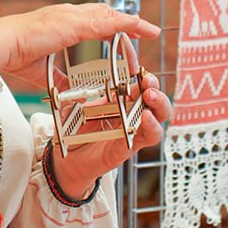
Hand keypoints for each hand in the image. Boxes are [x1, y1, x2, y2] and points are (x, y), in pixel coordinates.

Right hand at [0, 3, 159, 91]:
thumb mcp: (44, 71)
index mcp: (60, 21)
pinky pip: (107, 22)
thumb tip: (71, 94)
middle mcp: (68, 13)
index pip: (91, 19)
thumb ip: (61, 80)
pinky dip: (126, 24)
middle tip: (142, 32)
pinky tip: (140, 27)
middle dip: (124, 22)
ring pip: (109, 15)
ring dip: (131, 23)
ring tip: (149, 30)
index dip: (109, 23)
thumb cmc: (14, 54)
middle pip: (104, 13)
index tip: (123, 31)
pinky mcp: (74, 24)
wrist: (1, 43)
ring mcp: (72, 16)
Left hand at [48, 69, 172, 200]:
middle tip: (147, 81)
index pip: (139, 84)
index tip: (139, 67)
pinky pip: (150, 137)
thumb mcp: (76, 107)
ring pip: (159, 116)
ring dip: (159, 104)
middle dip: (155, 86)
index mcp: (121, 100)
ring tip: (150, 96)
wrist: (68, 160)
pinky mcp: (132, 146)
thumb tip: (74, 78)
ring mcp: (134, 129)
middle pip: (155, 97)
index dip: (143, 75)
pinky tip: (146, 118)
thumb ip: (79, 95)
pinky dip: (152, 127)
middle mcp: (132, 113)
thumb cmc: (75, 131)